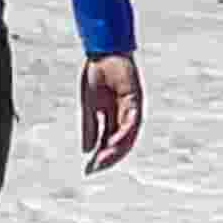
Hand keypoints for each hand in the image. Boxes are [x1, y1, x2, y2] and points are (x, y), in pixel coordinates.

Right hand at [80, 53, 145, 173]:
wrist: (103, 52)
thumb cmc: (97, 74)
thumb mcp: (89, 106)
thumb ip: (89, 127)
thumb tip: (87, 150)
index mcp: (113, 117)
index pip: (109, 143)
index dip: (100, 157)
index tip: (89, 170)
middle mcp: (125, 116)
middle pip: (121, 144)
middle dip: (109, 158)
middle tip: (95, 169)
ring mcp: (132, 108)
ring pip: (128, 136)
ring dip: (117, 150)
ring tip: (103, 160)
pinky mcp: (136, 99)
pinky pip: (132, 121)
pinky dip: (124, 133)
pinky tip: (113, 142)